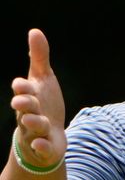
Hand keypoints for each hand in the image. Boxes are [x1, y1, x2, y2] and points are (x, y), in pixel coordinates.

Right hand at [10, 29, 66, 167]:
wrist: (47, 134)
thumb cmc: (43, 102)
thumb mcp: (43, 79)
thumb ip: (39, 57)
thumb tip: (35, 31)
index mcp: (29, 97)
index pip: (23, 91)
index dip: (22, 88)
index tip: (21, 83)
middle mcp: (28, 114)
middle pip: (25, 109)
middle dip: (24, 104)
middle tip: (21, 101)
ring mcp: (35, 131)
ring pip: (32, 128)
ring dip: (33, 123)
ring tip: (35, 119)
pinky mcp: (45, 147)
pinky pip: (42, 148)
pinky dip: (42, 146)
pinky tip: (42, 143)